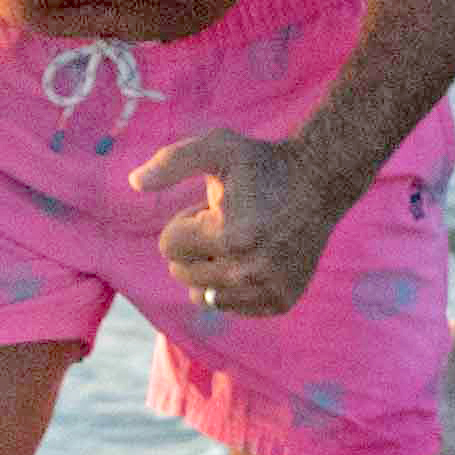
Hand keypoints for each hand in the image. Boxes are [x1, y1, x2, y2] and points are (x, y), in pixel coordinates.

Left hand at [127, 129, 344, 322]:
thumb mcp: (217, 148)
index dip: (185, 221)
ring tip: (239, 240)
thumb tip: (134, 182)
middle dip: (195, 246)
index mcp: (229, 234)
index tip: (213, 207)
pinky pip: (230, 306)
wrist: (320, 182)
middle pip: (183, 273)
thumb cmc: (262, 164)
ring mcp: (267, 289)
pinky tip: (253, 258)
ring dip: (210, 268)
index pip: (169, 246)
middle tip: (230, 221)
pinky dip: (232, 286)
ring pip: (204, 296)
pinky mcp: (281, 301)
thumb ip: (171, 162)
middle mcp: (249, 270)